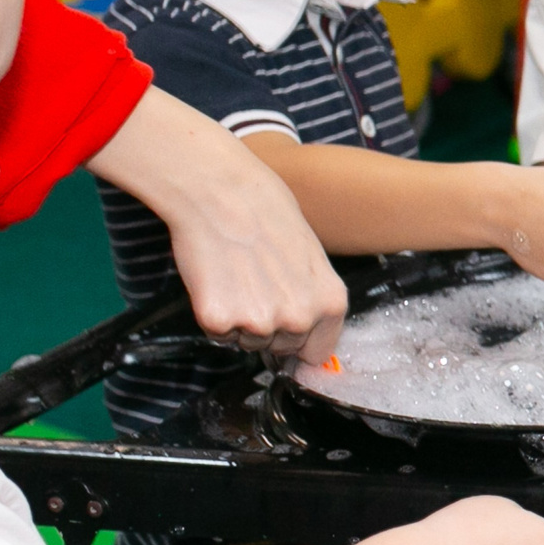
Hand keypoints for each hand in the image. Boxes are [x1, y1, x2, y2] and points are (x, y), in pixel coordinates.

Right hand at [86, 88, 350, 363]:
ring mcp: (259, 323)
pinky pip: (217, 334)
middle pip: (281, 348)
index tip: (286, 334)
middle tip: (254, 283)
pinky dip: (213, 314)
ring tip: (236, 276)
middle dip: (268, 326)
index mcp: (330, 303)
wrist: (222, 192)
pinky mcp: (219, 321)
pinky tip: (216, 280)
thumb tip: (306, 331)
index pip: (318, 352)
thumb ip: (313, 297)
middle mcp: (300, 319)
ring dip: (240, 320)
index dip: (299, 344)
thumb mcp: (312, 258)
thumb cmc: (267, 213)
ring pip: (248, 342)